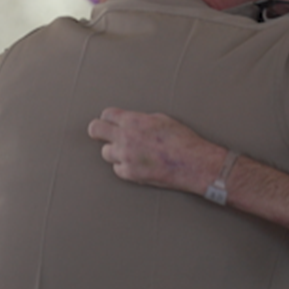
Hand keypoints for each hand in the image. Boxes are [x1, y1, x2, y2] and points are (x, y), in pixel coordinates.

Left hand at [87, 108, 223, 194]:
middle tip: (102, 134)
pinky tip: (137, 164)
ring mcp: (126, 157)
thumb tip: (130, 122)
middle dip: (98, 131)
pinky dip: (124, 167)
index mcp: (133, 121)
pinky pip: (117, 169)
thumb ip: (140, 120)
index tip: (109, 121)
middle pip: (96, 130)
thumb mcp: (161, 119)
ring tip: (129, 152)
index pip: (106, 115)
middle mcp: (126, 138)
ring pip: (105, 152)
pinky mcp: (130, 174)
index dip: (108, 118)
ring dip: (114, 151)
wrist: (193, 162)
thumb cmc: (182, 140)